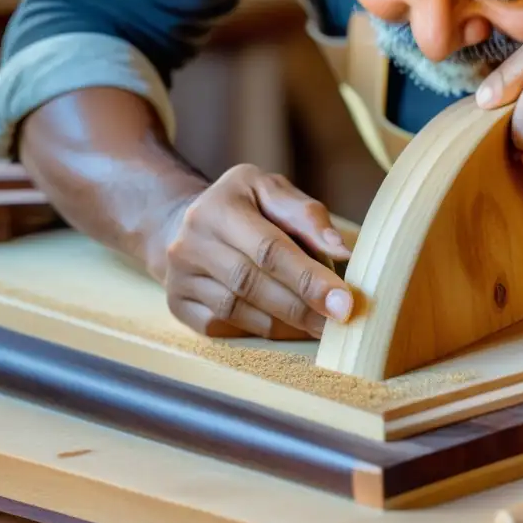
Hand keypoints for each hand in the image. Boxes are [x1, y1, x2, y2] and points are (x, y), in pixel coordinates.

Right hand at [153, 164, 353, 338]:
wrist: (183, 223)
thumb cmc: (243, 206)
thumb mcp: (272, 191)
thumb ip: (308, 216)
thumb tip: (341, 252)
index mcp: (219, 208)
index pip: (269, 249)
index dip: (308, 278)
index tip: (343, 301)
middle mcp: (191, 242)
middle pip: (252, 284)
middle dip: (301, 307)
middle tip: (339, 321)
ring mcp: (179, 277)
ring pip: (237, 311)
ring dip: (284, 324)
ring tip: (320, 326)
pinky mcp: (178, 304)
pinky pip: (222, 327)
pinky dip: (259, 331)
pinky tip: (286, 328)